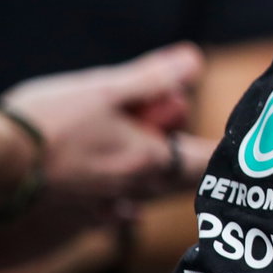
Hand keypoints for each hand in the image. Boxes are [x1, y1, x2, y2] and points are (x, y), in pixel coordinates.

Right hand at [2, 43, 213, 202]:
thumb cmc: (46, 124)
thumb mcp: (104, 89)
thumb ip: (152, 77)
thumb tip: (195, 61)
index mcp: (148, 159)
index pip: (205, 162)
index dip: (220, 147)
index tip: (227, 134)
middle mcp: (132, 187)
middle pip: (180, 177)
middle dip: (185, 153)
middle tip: (172, 123)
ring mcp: (105, 200)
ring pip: (149, 191)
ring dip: (156, 170)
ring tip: (145, 143)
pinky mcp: (78, 207)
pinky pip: (114, 210)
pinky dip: (125, 202)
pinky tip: (122, 196)